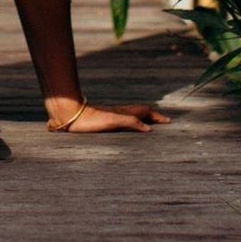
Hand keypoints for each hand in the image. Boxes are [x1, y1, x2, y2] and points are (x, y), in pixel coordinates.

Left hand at [48, 98, 170, 133]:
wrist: (71, 115)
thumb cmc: (90, 120)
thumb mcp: (113, 122)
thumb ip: (130, 122)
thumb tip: (149, 129)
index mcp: (124, 113)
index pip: (145, 112)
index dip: (157, 117)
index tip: (169, 122)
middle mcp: (119, 113)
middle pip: (140, 112)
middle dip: (153, 117)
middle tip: (164, 122)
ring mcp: (112, 116)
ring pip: (132, 115)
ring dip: (143, 119)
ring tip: (150, 125)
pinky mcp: (104, 121)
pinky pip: (124, 120)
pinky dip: (132, 123)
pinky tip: (127, 128)